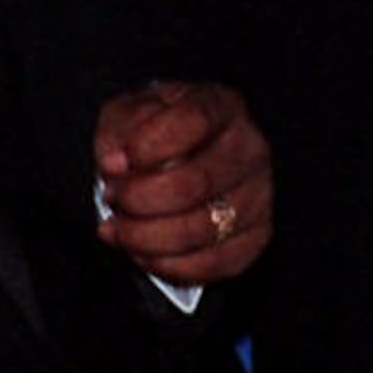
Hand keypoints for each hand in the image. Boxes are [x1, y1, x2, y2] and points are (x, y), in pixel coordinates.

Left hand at [94, 78, 271, 286]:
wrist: (180, 161)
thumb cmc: (154, 134)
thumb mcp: (130, 114)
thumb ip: (119, 128)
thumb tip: (115, 162)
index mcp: (220, 106)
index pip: (194, 120)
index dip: (150, 145)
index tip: (114, 163)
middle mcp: (250, 147)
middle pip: (197, 181)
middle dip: (140, 199)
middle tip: (112, 199)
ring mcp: (259, 194)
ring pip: (204, 228)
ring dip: (148, 237)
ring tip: (119, 230)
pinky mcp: (257, 235)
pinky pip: (216, 263)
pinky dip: (170, 266)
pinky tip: (142, 254)